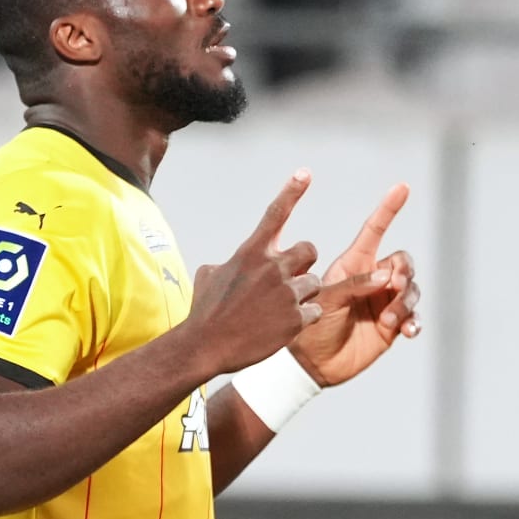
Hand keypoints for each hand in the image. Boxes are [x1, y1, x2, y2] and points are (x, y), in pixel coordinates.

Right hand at [186, 170, 321, 375]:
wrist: (205, 346)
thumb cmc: (204, 311)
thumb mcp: (209, 276)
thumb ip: (229, 263)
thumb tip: (228, 264)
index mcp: (251, 253)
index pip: (275, 214)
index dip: (292, 191)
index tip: (306, 172)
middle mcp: (272, 268)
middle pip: (310, 250)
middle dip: (303, 263)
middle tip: (289, 280)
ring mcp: (286, 293)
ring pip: (314, 283)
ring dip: (302, 295)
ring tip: (279, 311)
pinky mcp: (296, 319)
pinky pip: (314, 310)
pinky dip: (302, 319)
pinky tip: (282, 328)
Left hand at [288, 182, 420, 386]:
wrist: (311, 364)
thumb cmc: (310, 326)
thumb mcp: (327, 299)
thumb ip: (355, 284)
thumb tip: (388, 276)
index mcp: (354, 264)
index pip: (375, 230)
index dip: (388, 208)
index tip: (402, 187)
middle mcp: (373, 279)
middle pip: (403, 262)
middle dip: (404, 272)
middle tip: (393, 287)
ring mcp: (384, 302)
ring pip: (412, 289)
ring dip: (406, 302)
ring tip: (389, 319)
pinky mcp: (392, 325)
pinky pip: (413, 316)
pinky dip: (414, 320)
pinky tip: (408, 330)